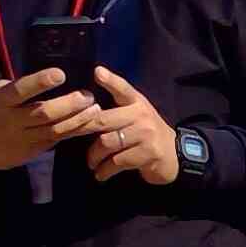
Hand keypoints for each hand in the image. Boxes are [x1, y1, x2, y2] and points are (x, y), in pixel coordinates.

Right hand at [0, 72, 100, 172]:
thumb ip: (16, 89)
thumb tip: (45, 80)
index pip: (20, 90)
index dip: (40, 82)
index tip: (60, 73)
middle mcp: (11, 121)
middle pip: (44, 113)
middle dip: (69, 104)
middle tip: (88, 95)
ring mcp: (22, 139)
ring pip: (54, 130)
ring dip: (78, 120)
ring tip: (96, 109)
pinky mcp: (30, 152)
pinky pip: (55, 141)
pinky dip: (73, 132)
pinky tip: (89, 124)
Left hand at [81, 68, 179, 184]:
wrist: (175, 155)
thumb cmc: (147, 134)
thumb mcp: (136, 115)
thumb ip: (116, 109)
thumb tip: (83, 106)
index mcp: (137, 103)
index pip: (123, 88)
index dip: (110, 80)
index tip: (97, 72)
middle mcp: (141, 115)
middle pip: (104, 119)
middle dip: (83, 130)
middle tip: (70, 137)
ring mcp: (146, 134)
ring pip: (108, 143)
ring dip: (94, 155)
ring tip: (91, 162)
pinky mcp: (148, 153)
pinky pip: (118, 161)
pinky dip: (105, 170)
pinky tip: (101, 174)